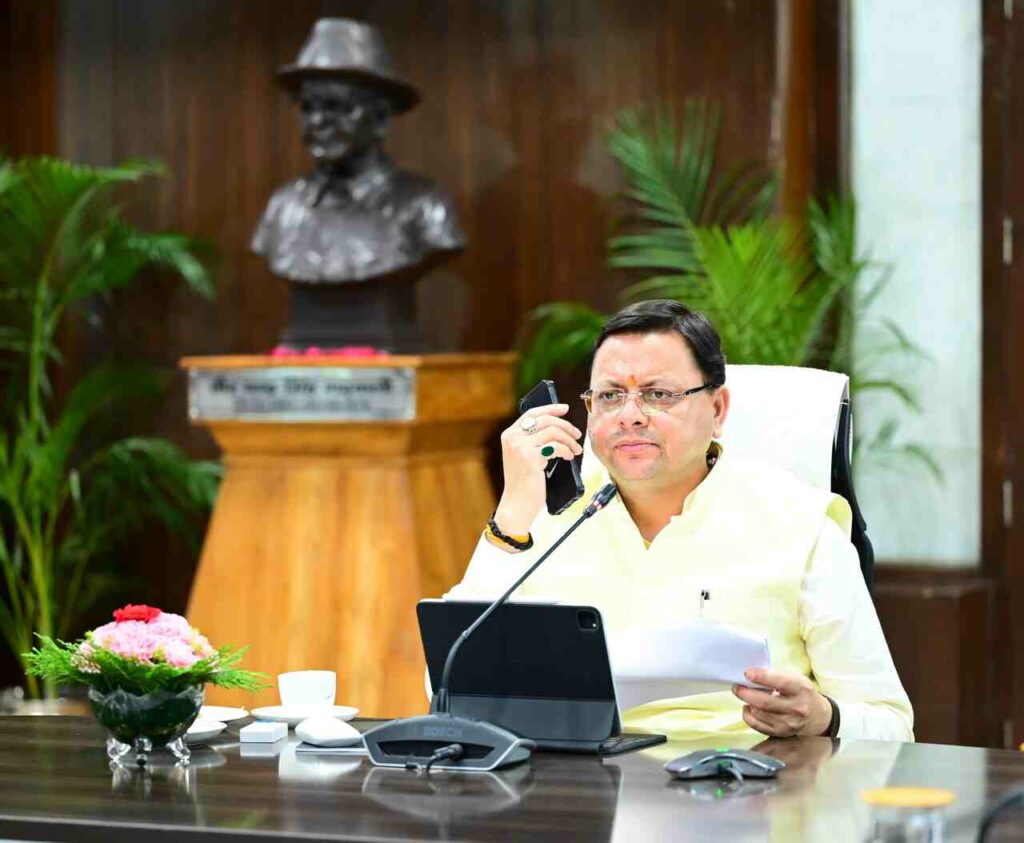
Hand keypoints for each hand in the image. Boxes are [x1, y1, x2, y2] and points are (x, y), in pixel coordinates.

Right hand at [493, 403, 582, 533]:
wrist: (517, 504)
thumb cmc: (524, 482)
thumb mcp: (524, 456)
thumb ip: (534, 440)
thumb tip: (559, 426)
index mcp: (509, 435)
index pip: (532, 413)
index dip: (550, 408)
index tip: (565, 408)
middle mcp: (513, 438)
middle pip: (545, 420)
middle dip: (566, 426)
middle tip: (577, 435)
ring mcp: (520, 447)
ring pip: (553, 432)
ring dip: (569, 440)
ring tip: (575, 450)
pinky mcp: (530, 457)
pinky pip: (556, 446)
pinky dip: (566, 450)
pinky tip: (569, 457)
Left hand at [732, 667, 832, 737]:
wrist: (816, 716)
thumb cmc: (801, 692)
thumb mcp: (795, 678)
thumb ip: (776, 675)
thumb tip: (751, 674)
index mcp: (800, 689)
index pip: (780, 683)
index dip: (762, 677)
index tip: (747, 673)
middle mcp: (796, 708)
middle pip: (764, 702)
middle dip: (746, 693)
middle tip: (736, 686)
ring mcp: (788, 723)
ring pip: (759, 713)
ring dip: (747, 702)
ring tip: (743, 694)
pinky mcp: (780, 733)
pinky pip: (757, 725)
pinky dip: (748, 715)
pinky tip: (749, 707)